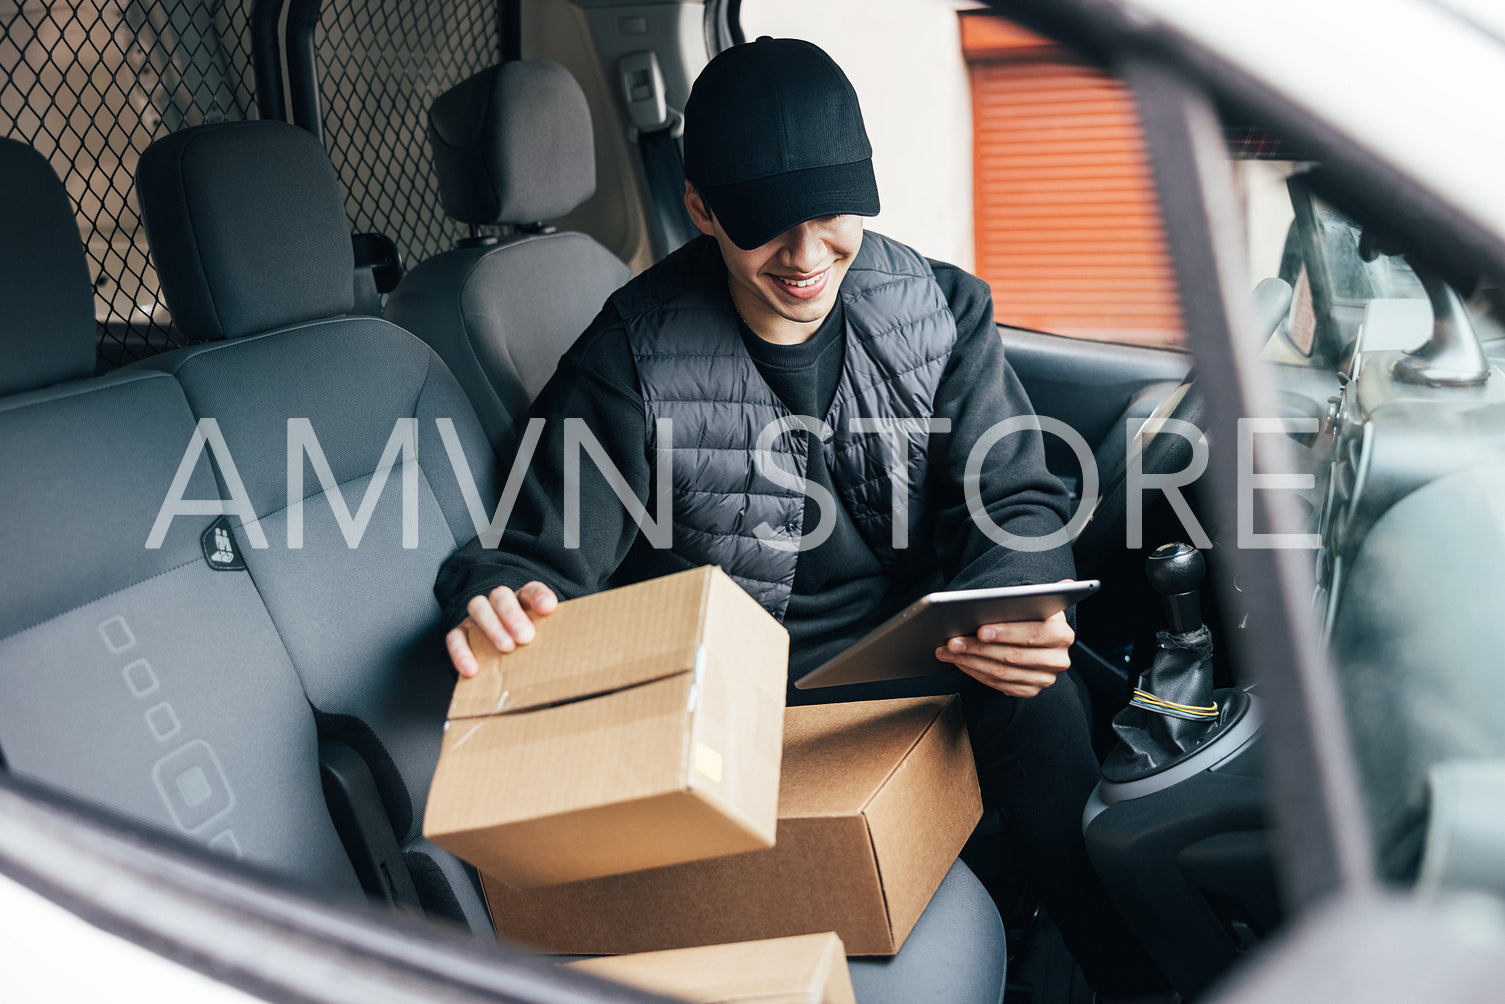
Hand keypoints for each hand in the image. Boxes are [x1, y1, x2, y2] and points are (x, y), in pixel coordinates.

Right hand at [445, 581, 557, 677]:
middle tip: (526, 637)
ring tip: (506, 648)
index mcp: (525, 600)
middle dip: (513, 614)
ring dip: (492, 626)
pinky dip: (462, 652)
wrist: (510, 654)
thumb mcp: (547, 639)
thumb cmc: (532, 647)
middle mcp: (500, 603)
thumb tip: (575, 659)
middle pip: (501, 595)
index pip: (531, 590)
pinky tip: (472, 669)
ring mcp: (479, 615)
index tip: (548, 608)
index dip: (539, 596)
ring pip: (478, 606)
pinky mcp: (462, 632)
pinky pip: (456, 636)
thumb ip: (556, 641)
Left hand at [935, 608, 1073, 697]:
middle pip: (1012, 656)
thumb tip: (1064, 585)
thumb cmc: (1029, 616)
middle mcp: (1057, 659)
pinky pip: (998, 685)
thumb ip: (1037, 596)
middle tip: (953, 641)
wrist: (1037, 640)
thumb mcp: (1034, 604)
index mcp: (1061, 634)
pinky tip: (959, 661)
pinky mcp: (1030, 690)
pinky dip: (975, 673)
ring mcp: (1044, 678)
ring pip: (1001, 673)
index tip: (980, 630)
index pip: (1031, 634)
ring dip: (970, 661)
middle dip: (977, 648)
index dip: (1005, 633)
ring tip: (949, 651)